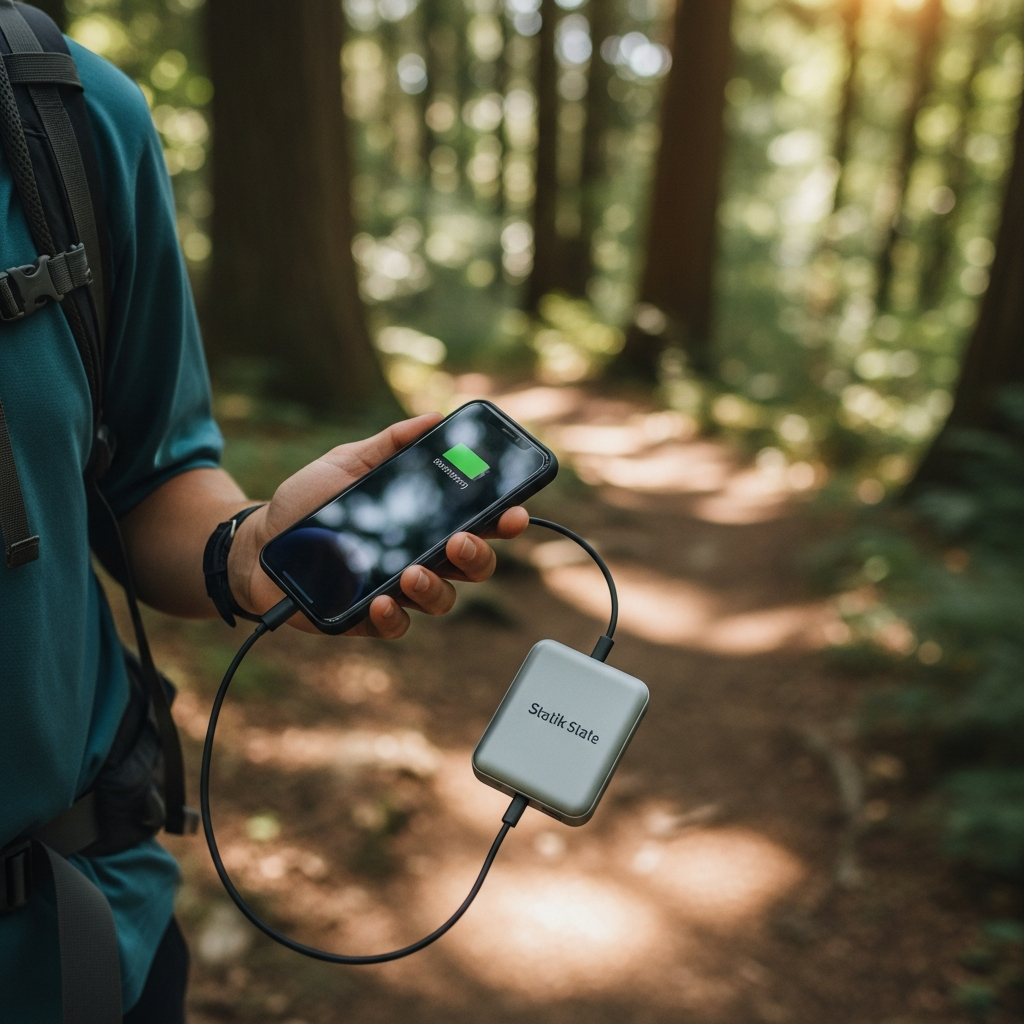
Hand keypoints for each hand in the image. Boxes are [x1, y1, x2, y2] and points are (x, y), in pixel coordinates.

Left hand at [228, 413, 528, 636]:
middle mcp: (420, 557)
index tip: (515, 510)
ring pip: (442, 599)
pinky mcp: (368, 618)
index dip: (504, 519)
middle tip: (461, 540)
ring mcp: (398, 590)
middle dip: (478, 555)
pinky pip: (396, 626)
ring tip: (412, 570)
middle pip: (472, 566)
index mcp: (425, 521)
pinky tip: (381, 599)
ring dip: (436, 586)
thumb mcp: (348, 463)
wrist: (259, 542)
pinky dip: (394, 615)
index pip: (478, 522)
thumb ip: (390, 443)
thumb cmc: (309, 502)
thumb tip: (434, 416)